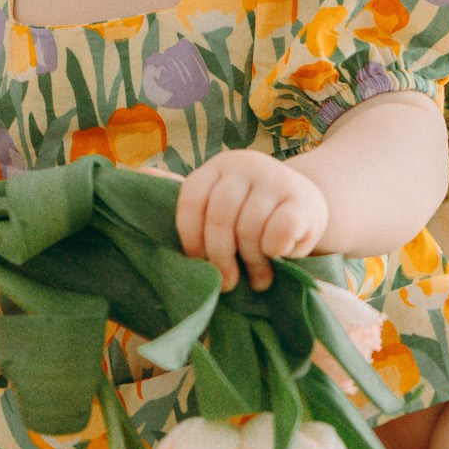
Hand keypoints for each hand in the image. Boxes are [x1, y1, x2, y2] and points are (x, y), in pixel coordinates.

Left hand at [177, 150, 329, 290]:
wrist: (309, 207)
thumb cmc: (254, 212)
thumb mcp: (221, 201)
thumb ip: (190, 199)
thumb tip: (138, 176)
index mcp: (218, 167)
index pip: (191, 200)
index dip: (190, 238)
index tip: (198, 263)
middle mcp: (245, 165)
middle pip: (219, 218)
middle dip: (220, 258)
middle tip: (228, 283)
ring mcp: (276, 179)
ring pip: (249, 229)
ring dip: (251, 262)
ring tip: (257, 278)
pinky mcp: (303, 200)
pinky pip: (277, 234)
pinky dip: (274, 253)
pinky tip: (278, 258)